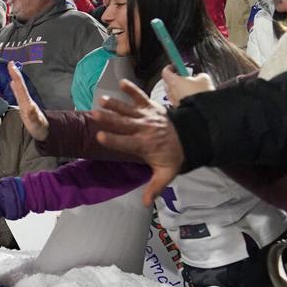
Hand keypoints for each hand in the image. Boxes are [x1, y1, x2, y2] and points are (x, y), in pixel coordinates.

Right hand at [8, 62, 47, 141]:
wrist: (44, 132)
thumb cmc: (39, 127)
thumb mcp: (34, 121)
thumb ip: (32, 113)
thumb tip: (28, 107)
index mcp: (27, 103)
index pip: (21, 86)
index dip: (16, 76)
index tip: (11, 64)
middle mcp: (26, 101)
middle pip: (20, 85)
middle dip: (15, 74)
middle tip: (10, 63)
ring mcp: (26, 103)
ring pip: (19, 88)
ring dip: (15, 78)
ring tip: (11, 69)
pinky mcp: (24, 106)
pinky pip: (19, 93)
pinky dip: (15, 86)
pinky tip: (12, 83)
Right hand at [91, 79, 183, 205]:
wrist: (192, 137)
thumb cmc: (173, 155)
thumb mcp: (166, 174)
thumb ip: (155, 187)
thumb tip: (145, 204)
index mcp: (145, 145)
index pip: (126, 142)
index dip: (113, 139)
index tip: (99, 136)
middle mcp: (144, 129)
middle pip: (124, 124)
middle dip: (109, 119)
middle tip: (95, 114)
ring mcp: (147, 116)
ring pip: (128, 110)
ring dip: (115, 104)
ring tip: (101, 99)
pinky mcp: (151, 107)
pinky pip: (140, 97)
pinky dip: (132, 89)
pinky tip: (121, 82)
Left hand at [162, 67, 213, 104]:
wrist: (201, 112)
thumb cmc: (200, 95)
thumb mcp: (204, 79)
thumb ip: (199, 75)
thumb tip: (199, 76)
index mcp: (173, 81)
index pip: (165, 71)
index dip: (170, 67)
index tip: (174, 66)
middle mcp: (170, 91)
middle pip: (168, 82)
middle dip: (176, 79)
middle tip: (185, 77)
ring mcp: (173, 100)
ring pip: (173, 92)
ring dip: (179, 89)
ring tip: (191, 88)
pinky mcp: (177, 108)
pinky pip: (178, 100)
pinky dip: (183, 97)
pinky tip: (192, 97)